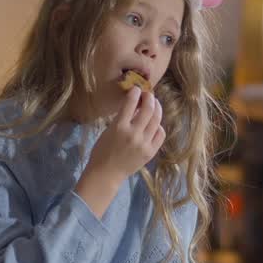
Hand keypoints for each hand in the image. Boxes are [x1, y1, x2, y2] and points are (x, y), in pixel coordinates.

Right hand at [75, 87, 164, 216]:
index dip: (135, 93)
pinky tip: (156, 124)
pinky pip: (160, 134)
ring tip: (155, 104)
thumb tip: (135, 107)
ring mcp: (144, 143)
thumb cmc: (102, 152)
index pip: (130, 103)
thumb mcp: (108, 131)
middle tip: (148, 95)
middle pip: (148, 109)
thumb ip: (121, 119)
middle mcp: (133, 133)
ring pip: (156, 120)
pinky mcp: (150, 152)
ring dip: (157, 109)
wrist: (106, 174)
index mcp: (119, 127)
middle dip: (149, 98)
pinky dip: (159, 126)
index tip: (136, 89)